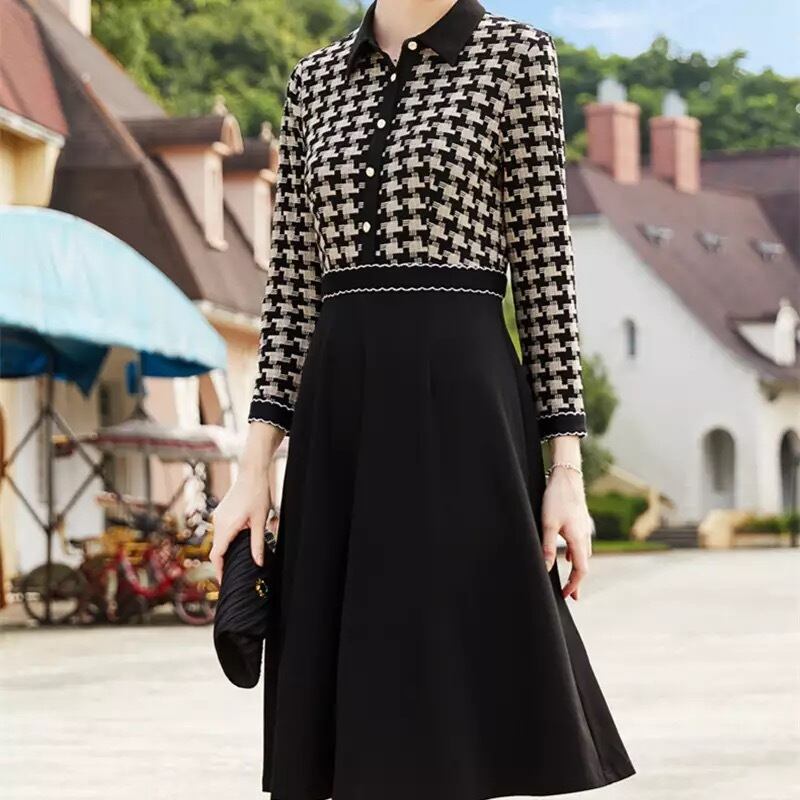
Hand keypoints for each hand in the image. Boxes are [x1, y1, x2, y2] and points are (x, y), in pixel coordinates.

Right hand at [209, 422, 283, 583]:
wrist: (252, 472)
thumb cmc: (258, 495)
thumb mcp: (260, 521)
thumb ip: (258, 544)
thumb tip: (257, 563)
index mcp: (226, 526)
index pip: (217, 554)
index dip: (218, 570)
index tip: (223, 581)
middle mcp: (218, 522)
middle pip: (216, 548)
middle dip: (223, 562)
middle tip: (233, 574)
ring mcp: (218, 516)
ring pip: (219, 539)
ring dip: (226, 550)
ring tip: (238, 561)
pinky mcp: (222, 511)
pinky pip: (221, 530)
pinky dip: (227, 540)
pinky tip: (239, 543)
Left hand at [540, 466, 592, 600]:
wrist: (567, 477)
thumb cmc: (556, 499)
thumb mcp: (548, 524)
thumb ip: (547, 547)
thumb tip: (546, 568)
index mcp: (578, 539)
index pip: (581, 570)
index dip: (574, 585)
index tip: (566, 595)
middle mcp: (585, 536)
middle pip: (584, 565)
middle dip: (577, 581)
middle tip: (571, 596)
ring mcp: (584, 529)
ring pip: (583, 555)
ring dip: (577, 569)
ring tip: (570, 579)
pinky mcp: (580, 522)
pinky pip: (580, 545)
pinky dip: (576, 555)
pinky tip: (569, 556)